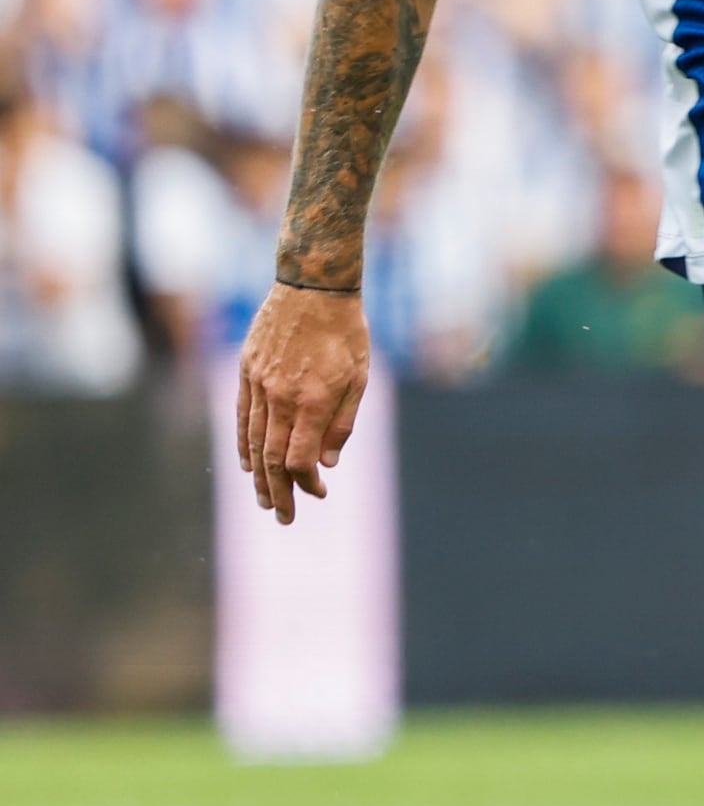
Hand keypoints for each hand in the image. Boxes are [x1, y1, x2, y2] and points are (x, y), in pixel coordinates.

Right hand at [236, 282, 370, 524]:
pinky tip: (246, 464)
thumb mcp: (360, 378)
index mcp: (312, 400)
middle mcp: (279, 397)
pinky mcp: (245, 373)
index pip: (298, 459)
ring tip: (264, 499)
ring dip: (256, 475)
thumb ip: (342, 424)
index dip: (306, 482)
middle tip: (282, 517)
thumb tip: (327, 464)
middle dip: (277, 492)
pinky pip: (241, 417)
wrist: (312, 288)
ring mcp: (258, 385)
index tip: (318, 493)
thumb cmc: (346, 333)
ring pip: (252, 441)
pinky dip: (243, 444)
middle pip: (270, 458)